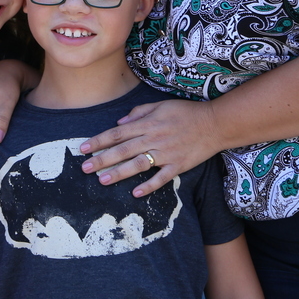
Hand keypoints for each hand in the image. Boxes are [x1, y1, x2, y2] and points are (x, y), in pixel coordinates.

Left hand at [79, 98, 221, 196]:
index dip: (99, 141)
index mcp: (148, 123)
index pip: (117, 133)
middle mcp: (154, 138)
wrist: (215, 123)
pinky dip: (149, 186)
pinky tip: (135, 193)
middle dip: (102, 159)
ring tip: (102, 180)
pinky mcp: (178, 165)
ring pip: (138, 164)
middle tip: (85, 168)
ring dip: (119, 173)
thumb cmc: (186, 112)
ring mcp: (166, 153)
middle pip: (123, 149)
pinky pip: (162, 178)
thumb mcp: (161, 105)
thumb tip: (120, 122)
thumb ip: (139, 112)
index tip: (83, 148)